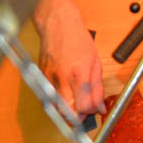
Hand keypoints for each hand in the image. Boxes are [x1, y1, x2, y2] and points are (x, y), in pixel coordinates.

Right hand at [36, 0, 107, 117]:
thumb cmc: (78, 40)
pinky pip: (49, 99)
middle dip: (77, 118)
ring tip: (74, 104)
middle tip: (83, 112)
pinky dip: (57, 103)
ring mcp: (49, 79)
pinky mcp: (41, 79)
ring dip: (66, 112)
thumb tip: (100, 108)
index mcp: (79, 74)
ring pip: (56, 110)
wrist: (58, 24)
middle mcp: (63, 79)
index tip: (93, 109)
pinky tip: (64, 96)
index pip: (84, 107)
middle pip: (67, 113)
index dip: (90, 112)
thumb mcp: (95, 63)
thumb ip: (98, 88)